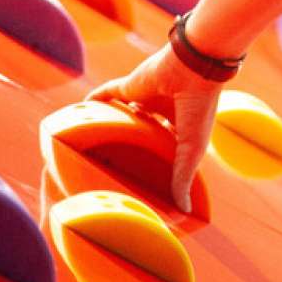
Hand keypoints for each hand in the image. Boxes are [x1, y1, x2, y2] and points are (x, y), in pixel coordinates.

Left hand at [87, 45, 221, 212]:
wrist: (195, 69)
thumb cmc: (200, 109)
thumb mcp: (191, 150)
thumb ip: (182, 178)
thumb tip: (184, 212)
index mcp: (180, 125)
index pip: (165, 144)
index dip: (156, 157)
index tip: (145, 176)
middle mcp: (161, 111)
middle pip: (141, 129)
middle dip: (132, 142)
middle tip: (116, 162)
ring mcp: (144, 96)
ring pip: (123, 111)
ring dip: (113, 121)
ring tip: (95, 138)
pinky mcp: (129, 84)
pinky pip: (106, 93)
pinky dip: (95, 99)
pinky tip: (82, 108)